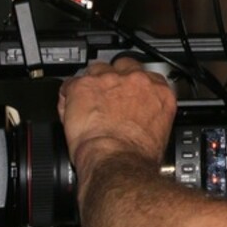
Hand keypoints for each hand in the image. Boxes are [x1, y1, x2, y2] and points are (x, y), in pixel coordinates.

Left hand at [58, 57, 176, 193]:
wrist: (117, 161)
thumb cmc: (138, 155)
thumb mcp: (159, 134)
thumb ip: (151, 115)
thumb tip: (143, 121)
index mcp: (159, 91)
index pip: (149, 77)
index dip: (137, 85)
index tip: (132, 92)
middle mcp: (136, 80)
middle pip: (124, 65)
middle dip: (116, 77)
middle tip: (109, 94)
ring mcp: (109, 80)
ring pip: (96, 70)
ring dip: (92, 83)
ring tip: (87, 101)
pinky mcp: (84, 86)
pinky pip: (70, 83)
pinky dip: (68, 95)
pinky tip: (69, 106)